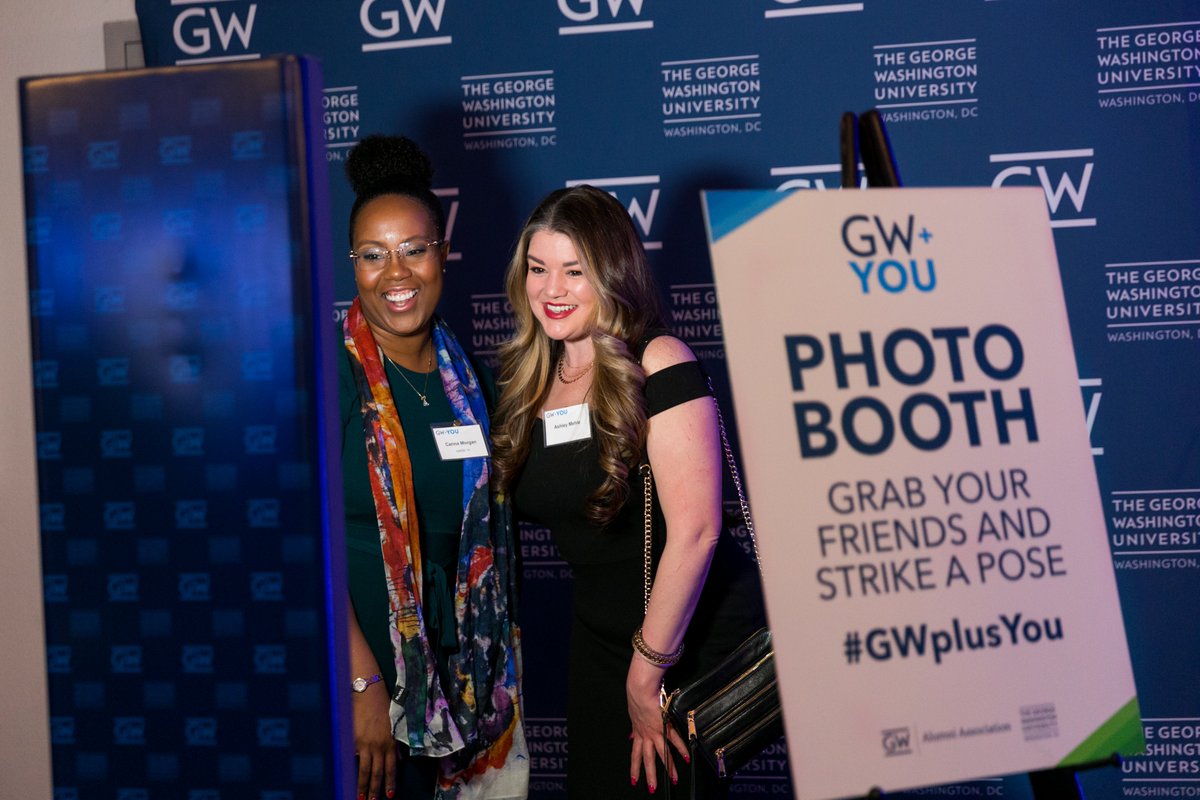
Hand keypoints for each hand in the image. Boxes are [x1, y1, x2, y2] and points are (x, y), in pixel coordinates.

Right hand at [353, 683, 397, 799]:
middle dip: (375, 789)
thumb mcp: (394, 726)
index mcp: (390, 742)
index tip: (389, 795)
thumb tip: (398, 760)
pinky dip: (350, 769)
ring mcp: (364, 744)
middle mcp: (378, 746)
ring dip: (362, 786)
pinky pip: (352, 758)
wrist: (367, 693)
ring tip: (360, 797)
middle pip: (376, 773)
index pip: (390, 768)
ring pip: (364, 770)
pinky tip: (347, 778)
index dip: (389, 782)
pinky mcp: (352, 740)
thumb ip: (395, 744)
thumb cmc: (382, 706)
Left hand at [626, 656, 688, 792]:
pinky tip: (687, 758)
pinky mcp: (665, 725)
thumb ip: (635, 728)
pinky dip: (681, 749)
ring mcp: (655, 732)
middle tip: (652, 789)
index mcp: (637, 732)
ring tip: (673, 780)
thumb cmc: (637, 697)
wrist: (640, 689)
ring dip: (668, 768)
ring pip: (661, 754)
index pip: (635, 754)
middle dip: (649, 775)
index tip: (634, 779)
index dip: (634, 767)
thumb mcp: (633, 715)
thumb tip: (630, 736)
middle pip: (647, 759)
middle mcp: (645, 735)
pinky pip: (674, 740)